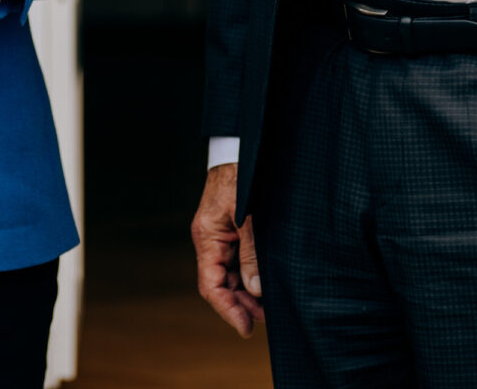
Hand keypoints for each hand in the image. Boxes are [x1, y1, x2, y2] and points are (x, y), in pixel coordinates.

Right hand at [192, 163, 263, 337]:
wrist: (241, 148)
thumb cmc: (242, 177)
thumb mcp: (248, 217)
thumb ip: (251, 254)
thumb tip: (255, 289)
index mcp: (207, 237)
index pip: (211, 286)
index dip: (228, 310)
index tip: (246, 329)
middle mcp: (210, 240)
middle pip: (220, 284)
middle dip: (242, 304)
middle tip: (267, 318)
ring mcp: (220, 236)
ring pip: (230, 275)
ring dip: (247, 292)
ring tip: (269, 305)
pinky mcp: (232, 230)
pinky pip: (237, 261)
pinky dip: (249, 275)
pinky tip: (265, 282)